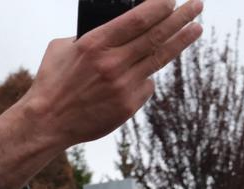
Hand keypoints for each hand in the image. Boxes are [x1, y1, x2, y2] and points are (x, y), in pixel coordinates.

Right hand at [0, 0, 203, 188]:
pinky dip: (145, 77)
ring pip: (159, 58)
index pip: (140, 18)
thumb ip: (89, 36)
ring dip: (180, 41)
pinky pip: (146, 84)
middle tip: (197, 6)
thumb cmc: (52, 81)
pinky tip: (140, 75)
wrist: (46, 122)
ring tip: (195, 29)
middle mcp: (113, 63)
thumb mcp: (63, 48)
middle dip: (181, 17)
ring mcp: (123, 86)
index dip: (161, 6)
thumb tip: (115, 29)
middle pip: (157, 35)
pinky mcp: (127, 106)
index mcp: (96, 43)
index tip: (172, 0)